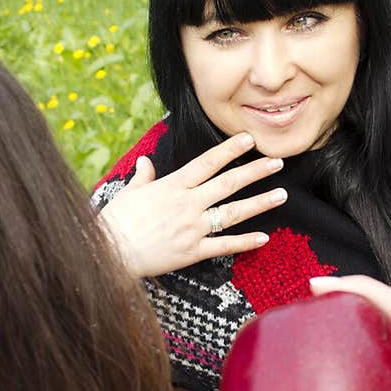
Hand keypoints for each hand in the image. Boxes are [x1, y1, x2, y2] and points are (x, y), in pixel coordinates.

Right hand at [98, 132, 287, 277]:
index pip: (208, 163)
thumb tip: (146, 163)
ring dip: (259, 203)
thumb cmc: (116, 221)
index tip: (249, 138)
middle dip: (255, 171)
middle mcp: (187, 204)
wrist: (109, 251)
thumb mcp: (129, 192)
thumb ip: (144, 176)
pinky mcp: (192, 251)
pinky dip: (244, 243)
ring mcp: (192, 228)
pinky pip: (223, 246)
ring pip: (232, 212)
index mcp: (173, 186)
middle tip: (278, 161)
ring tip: (281, 195)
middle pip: (228, 183)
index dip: (230, 149)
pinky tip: (263, 238)